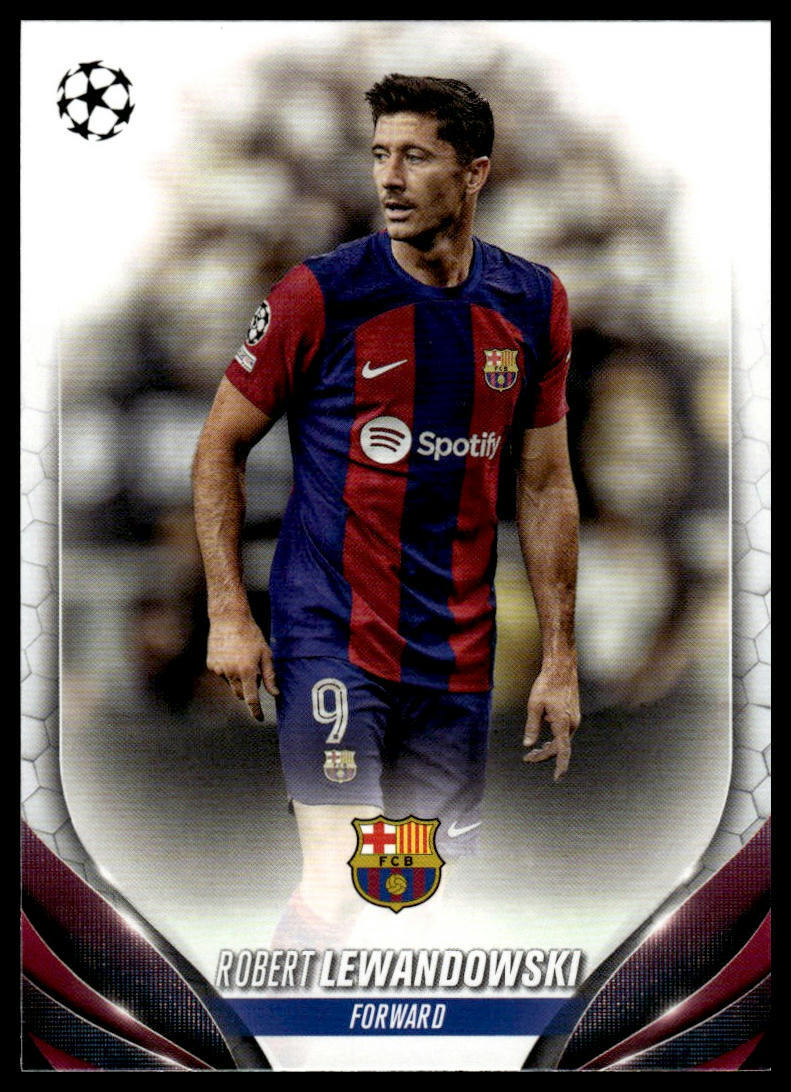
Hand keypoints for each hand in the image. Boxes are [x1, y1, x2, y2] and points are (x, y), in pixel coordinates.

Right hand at [206, 613, 277, 720]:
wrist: (228, 619)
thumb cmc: (251, 635)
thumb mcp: (265, 654)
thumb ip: (269, 676)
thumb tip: (275, 693)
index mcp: (247, 671)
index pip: (251, 698)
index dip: (255, 711)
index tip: (259, 718)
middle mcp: (231, 673)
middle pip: (240, 694)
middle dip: (248, 691)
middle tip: (254, 674)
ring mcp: (219, 669)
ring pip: (231, 684)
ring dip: (238, 679)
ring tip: (241, 658)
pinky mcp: (211, 665)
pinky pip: (222, 675)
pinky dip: (228, 671)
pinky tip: (231, 655)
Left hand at [523, 659, 580, 780]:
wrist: (561, 669)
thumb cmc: (547, 685)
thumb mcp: (534, 706)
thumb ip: (532, 727)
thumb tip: (528, 744)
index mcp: (562, 723)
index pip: (563, 751)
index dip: (560, 766)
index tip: (557, 778)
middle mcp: (572, 723)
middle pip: (559, 747)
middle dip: (544, 755)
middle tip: (528, 758)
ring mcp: (574, 719)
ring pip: (562, 740)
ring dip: (549, 748)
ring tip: (534, 752)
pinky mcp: (573, 714)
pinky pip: (564, 732)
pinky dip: (554, 739)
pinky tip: (544, 739)